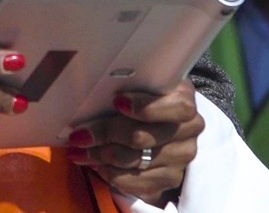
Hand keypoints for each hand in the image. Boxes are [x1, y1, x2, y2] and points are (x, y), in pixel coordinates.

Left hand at [61, 81, 204, 203]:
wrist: (162, 130)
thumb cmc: (145, 101)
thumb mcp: (142, 87)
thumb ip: (128, 87)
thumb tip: (93, 91)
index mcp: (184, 100)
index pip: (177, 107)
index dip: (145, 106)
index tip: (117, 102)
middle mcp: (190, 130)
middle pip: (143, 136)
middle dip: (105, 134)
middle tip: (79, 135)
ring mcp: (182, 157)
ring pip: (135, 160)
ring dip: (102, 156)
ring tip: (80, 152)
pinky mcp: (171, 178)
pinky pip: (137, 182)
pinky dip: (113, 174)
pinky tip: (98, 166)